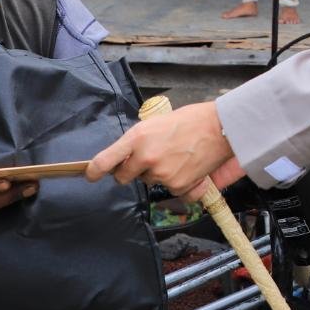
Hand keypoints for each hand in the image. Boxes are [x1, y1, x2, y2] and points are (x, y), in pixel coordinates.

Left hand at [85, 101, 244, 196]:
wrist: (219, 128)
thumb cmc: (188, 120)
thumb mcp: (154, 124)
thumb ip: (136, 142)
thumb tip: (123, 159)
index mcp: (137, 138)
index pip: (105, 161)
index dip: (94, 171)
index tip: (90, 175)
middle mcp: (145, 158)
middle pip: (124, 177)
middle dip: (130, 171)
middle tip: (147, 159)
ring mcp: (161, 174)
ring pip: (148, 181)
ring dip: (156, 173)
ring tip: (175, 155)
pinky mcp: (177, 186)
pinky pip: (169, 189)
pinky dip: (176, 181)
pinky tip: (186, 165)